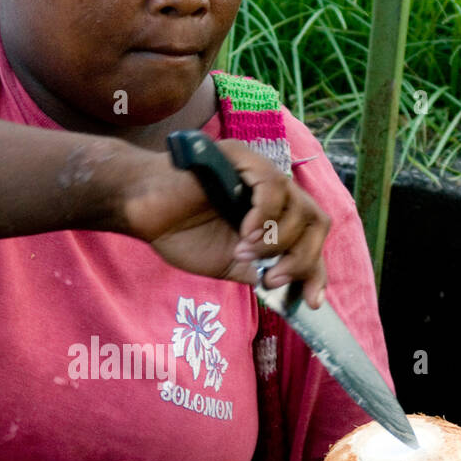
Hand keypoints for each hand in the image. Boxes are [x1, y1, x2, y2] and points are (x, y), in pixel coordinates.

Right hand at [122, 139, 329, 308]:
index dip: (317, 271)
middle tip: (272, 279)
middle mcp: (274, 193)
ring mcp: (261, 173)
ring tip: (243, 252)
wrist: (143, 211)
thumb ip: (259, 272)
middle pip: (316, 223)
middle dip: (301, 258)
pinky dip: (265, 216)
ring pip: (299, 207)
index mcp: (273, 217)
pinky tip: (244, 232)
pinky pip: (273, 187)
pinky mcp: (245, 158)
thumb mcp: (228, 263)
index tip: (312, 301)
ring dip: (276, 241)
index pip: (311, 240)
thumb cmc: (178, 232)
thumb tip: (288, 290)